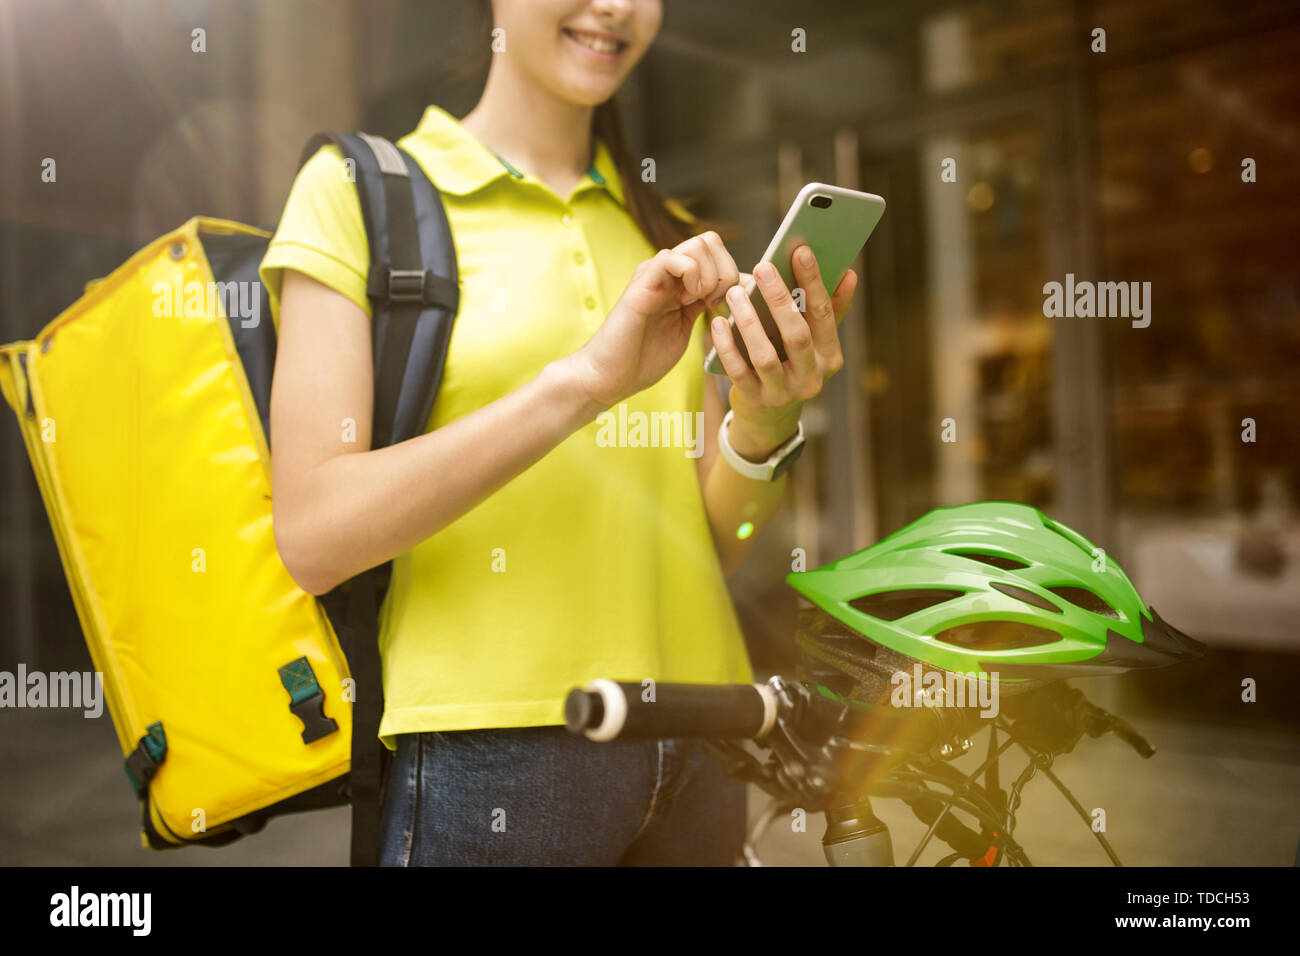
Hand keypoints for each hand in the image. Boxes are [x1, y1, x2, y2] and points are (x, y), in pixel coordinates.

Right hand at [565, 231, 739, 409]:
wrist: (609, 376)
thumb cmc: (643, 359)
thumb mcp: (685, 327)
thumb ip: (703, 305)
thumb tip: (733, 289)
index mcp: (678, 281)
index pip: (715, 251)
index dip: (729, 274)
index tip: (720, 304)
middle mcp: (666, 272)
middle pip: (709, 241)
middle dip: (724, 271)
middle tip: (712, 302)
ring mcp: (654, 274)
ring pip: (698, 245)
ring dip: (709, 275)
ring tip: (697, 302)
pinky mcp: (642, 283)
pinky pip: (672, 258)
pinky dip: (692, 274)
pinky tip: (687, 299)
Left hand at [710, 244, 856, 459]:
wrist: (771, 415)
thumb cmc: (793, 363)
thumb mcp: (815, 341)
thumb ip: (830, 309)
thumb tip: (850, 273)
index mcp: (830, 356)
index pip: (824, 315)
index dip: (814, 282)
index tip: (801, 250)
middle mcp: (811, 378)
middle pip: (796, 334)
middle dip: (779, 298)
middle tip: (762, 267)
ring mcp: (783, 393)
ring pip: (765, 356)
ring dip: (748, 322)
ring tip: (735, 293)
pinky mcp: (755, 400)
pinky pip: (738, 372)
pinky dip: (727, 346)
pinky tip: (717, 322)